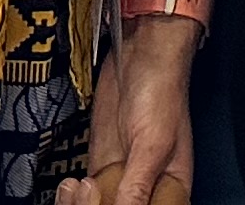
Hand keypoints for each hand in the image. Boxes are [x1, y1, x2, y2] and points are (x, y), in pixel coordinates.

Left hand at [65, 15, 198, 204]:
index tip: (117, 204)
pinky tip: (72, 186)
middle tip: (94, 192)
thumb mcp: (154, 143)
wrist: (140, 55)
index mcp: (172, 187)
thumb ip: (139, 184)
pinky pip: (84, 197)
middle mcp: (146, 187)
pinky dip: (72, 197)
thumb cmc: (162, 89)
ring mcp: (120, 177)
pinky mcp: (100, 166)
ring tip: (82, 187)